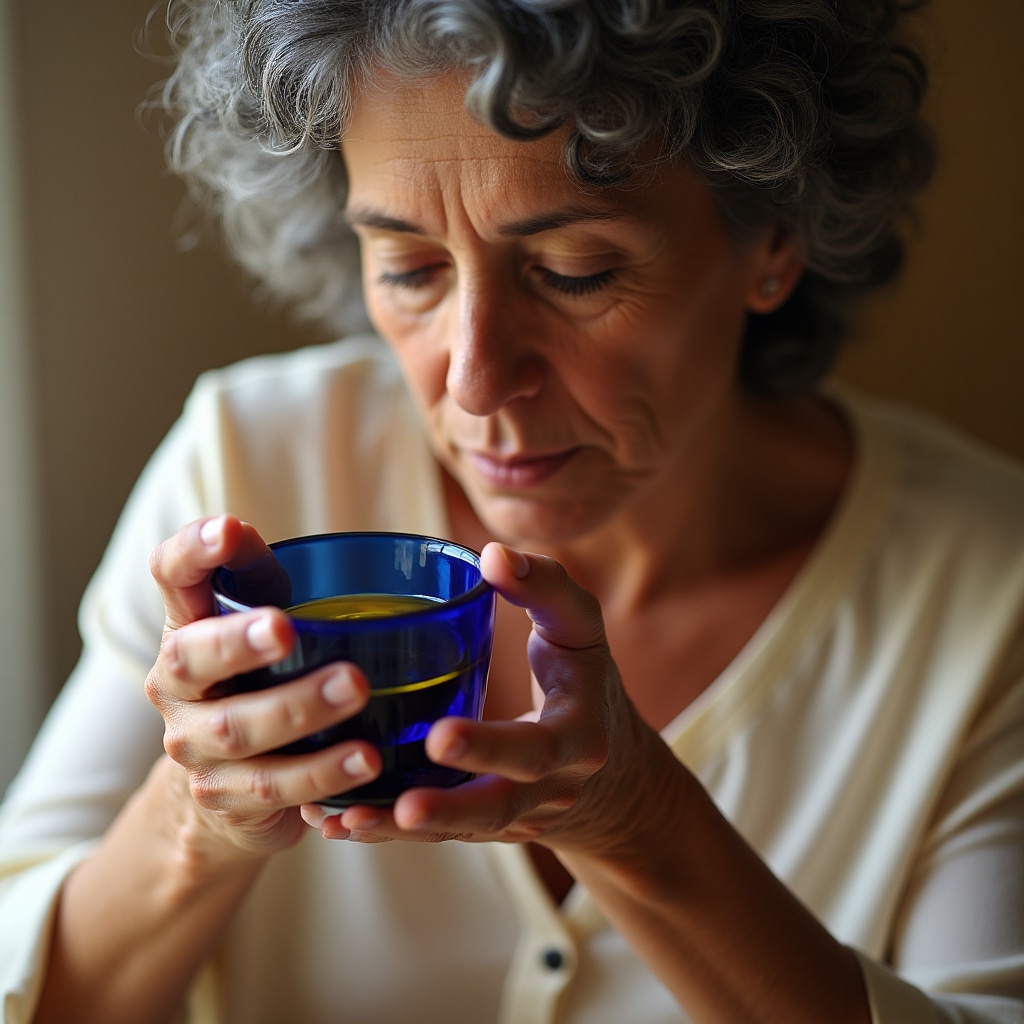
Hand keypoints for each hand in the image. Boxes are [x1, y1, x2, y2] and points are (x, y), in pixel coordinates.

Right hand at [144, 515, 382, 862]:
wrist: (228, 787)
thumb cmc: (260, 677)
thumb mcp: (262, 615)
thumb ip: (255, 572)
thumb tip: (241, 530)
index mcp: (188, 626)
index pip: (171, 575)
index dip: (192, 552)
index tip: (226, 530)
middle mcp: (177, 686)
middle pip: (191, 659)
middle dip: (236, 643)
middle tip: (284, 627)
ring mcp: (196, 746)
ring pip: (238, 729)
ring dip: (298, 708)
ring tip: (355, 688)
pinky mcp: (227, 798)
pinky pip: (274, 789)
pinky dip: (322, 774)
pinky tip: (366, 760)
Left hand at [304, 543, 673, 857]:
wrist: (611, 771)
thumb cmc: (583, 680)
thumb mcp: (578, 629)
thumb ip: (543, 587)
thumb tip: (492, 554)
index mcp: (577, 739)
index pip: (537, 748)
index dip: (490, 747)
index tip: (439, 735)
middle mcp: (551, 789)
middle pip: (499, 806)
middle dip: (448, 806)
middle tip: (400, 800)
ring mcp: (517, 818)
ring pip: (459, 831)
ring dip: (401, 830)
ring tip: (346, 818)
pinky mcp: (485, 828)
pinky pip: (437, 836)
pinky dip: (386, 832)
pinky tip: (335, 823)